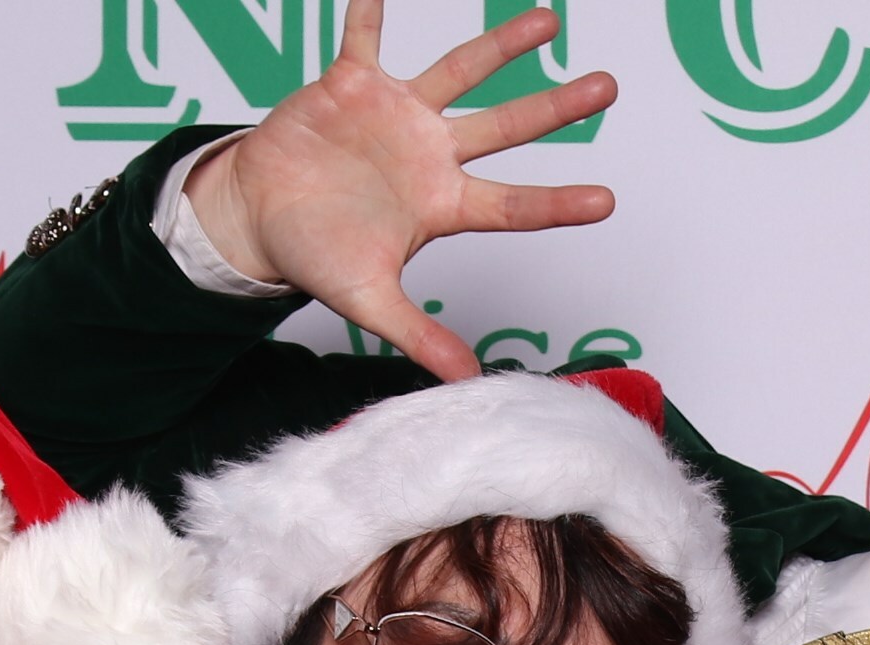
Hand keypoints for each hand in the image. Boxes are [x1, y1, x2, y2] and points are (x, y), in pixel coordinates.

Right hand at [184, 0, 616, 381]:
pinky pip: (363, 36)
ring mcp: (397, 114)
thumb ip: (419, 336)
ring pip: (458, 71)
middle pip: (506, 127)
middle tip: (608, 88)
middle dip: (556, 107)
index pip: (514, 206)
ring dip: (500, 45)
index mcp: (443, 205)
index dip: (557, 203)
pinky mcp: (352, 83)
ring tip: (549, 20)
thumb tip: (468, 382)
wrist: (261, 216)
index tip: (605, 201)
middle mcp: (432, 154)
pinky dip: (371, 9)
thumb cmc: (318, 255)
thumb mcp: (368, 300)